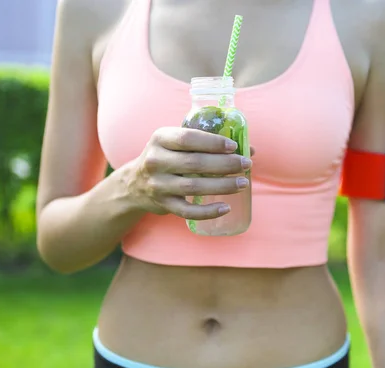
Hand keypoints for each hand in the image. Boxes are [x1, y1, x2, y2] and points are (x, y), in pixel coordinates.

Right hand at [125, 127, 252, 219]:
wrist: (134, 184)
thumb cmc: (167, 158)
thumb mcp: (176, 143)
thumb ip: (207, 143)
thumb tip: (250, 149)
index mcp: (160, 138)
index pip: (188, 138)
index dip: (212, 142)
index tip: (233, 146)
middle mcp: (155, 161)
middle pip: (194, 163)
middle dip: (225, 164)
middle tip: (246, 164)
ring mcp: (157, 185)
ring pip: (194, 187)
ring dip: (222, 186)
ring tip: (243, 183)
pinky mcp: (163, 205)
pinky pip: (188, 211)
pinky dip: (208, 212)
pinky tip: (226, 207)